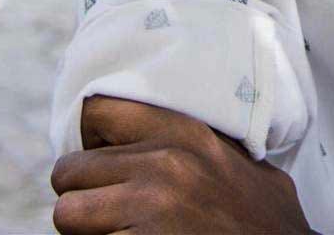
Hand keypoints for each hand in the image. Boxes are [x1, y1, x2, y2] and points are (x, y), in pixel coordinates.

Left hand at [50, 94, 314, 234]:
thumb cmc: (266, 223)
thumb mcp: (244, 164)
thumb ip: (204, 144)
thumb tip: (168, 141)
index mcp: (186, 132)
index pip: (99, 110)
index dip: (90, 143)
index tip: (104, 165)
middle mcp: (163, 162)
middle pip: (69, 171)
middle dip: (81, 196)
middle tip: (106, 213)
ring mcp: (149, 207)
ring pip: (66, 214)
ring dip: (82, 230)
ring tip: (113, 234)